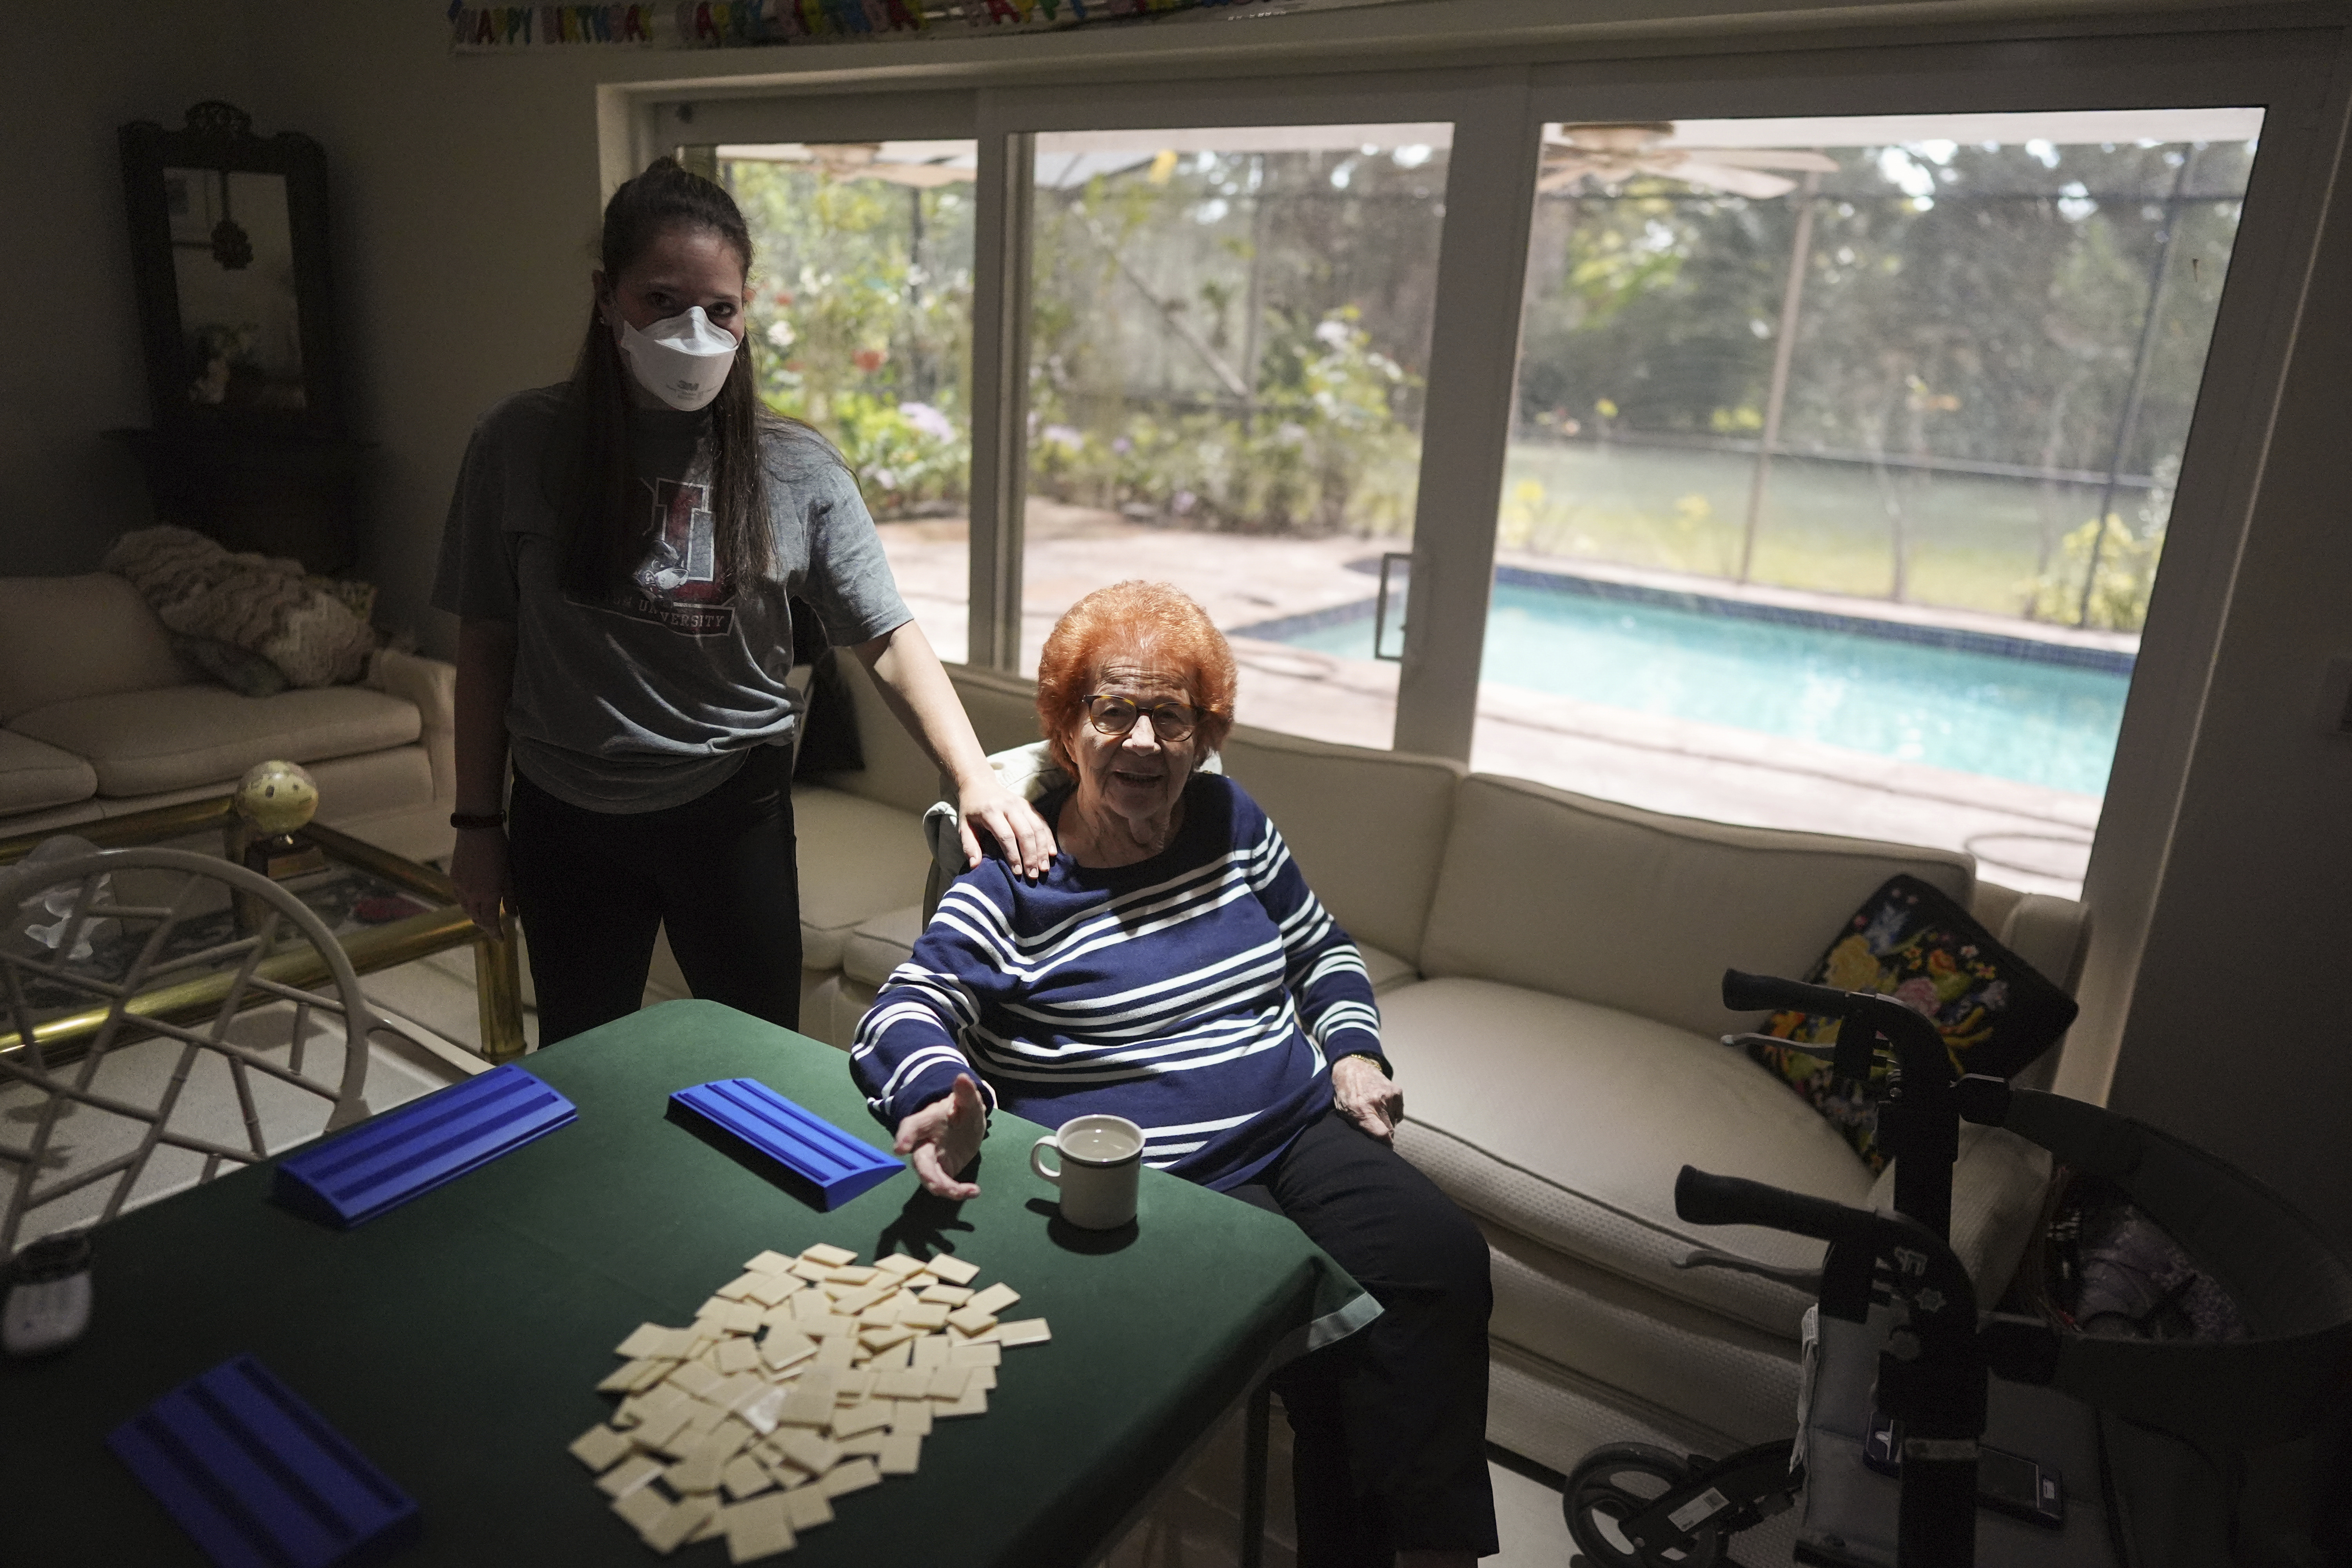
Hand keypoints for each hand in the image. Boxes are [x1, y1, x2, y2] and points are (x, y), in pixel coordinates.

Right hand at [448, 826, 510, 935]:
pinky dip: (467, 904)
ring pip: (466, 909)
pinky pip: (459, 898)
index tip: (501, 939)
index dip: (495, 932)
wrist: (476, 830)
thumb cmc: (499, 850)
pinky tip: (473, 902)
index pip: (490, 921)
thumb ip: (510, 897)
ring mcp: (459, 886)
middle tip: (494, 928)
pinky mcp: (453, 877)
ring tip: (484, 916)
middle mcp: (470, 894)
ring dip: (475, 916)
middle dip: (485, 926)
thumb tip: (513, 915)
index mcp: (487, 895)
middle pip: (476, 918)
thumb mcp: (509, 875)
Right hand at [894, 1073, 986, 1198]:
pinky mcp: (942, 1172)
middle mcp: (923, 1143)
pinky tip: (974, 1191)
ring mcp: (932, 1160)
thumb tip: (962, 1078)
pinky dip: (956, 1191)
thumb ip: (965, 1093)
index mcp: (925, 1122)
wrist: (966, 1123)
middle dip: (927, 1175)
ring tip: (967, 1191)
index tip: (900, 1148)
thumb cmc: (962, 1109)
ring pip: (931, 1178)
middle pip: (919, 1161)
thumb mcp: (968, 1101)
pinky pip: (944, 1185)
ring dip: (945, 1188)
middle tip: (939, 1187)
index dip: (904, 1137)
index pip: (911, 1127)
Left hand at [956, 776, 1056, 879]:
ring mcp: (1021, 804)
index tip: (1017, 872)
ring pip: (1037, 827)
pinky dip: (1048, 838)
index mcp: (991, 811)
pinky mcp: (1029, 805)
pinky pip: (1042, 822)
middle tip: (1033, 875)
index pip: (1006, 836)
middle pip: (1026, 833)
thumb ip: (969, 846)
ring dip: (1042, 849)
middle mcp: (1009, 806)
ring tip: (1044, 867)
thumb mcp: (963, 825)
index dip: (1013, 856)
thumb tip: (975, 866)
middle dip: (1031, 856)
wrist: (979, 783)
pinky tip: (1052, 852)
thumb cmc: (971, 809)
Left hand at [1332, 1054, 1402, 1143]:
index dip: (1385, 1145)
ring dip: (1387, 1122)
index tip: (1385, 1150)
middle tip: (1376, 1131)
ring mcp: (1389, 1095)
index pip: (1381, 1134)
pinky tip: (1382, 1106)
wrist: (1353, 1067)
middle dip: (1385, 1135)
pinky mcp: (1397, 1091)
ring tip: (1376, 1113)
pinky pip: (1399, 1113)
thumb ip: (1358, 1127)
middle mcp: (1377, 1102)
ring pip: (1394, 1122)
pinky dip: (1392, 1113)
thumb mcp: (1343, 1112)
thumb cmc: (1345, 1092)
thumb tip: (1372, 1143)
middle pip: (1390, 1130)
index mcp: (1361, 1109)